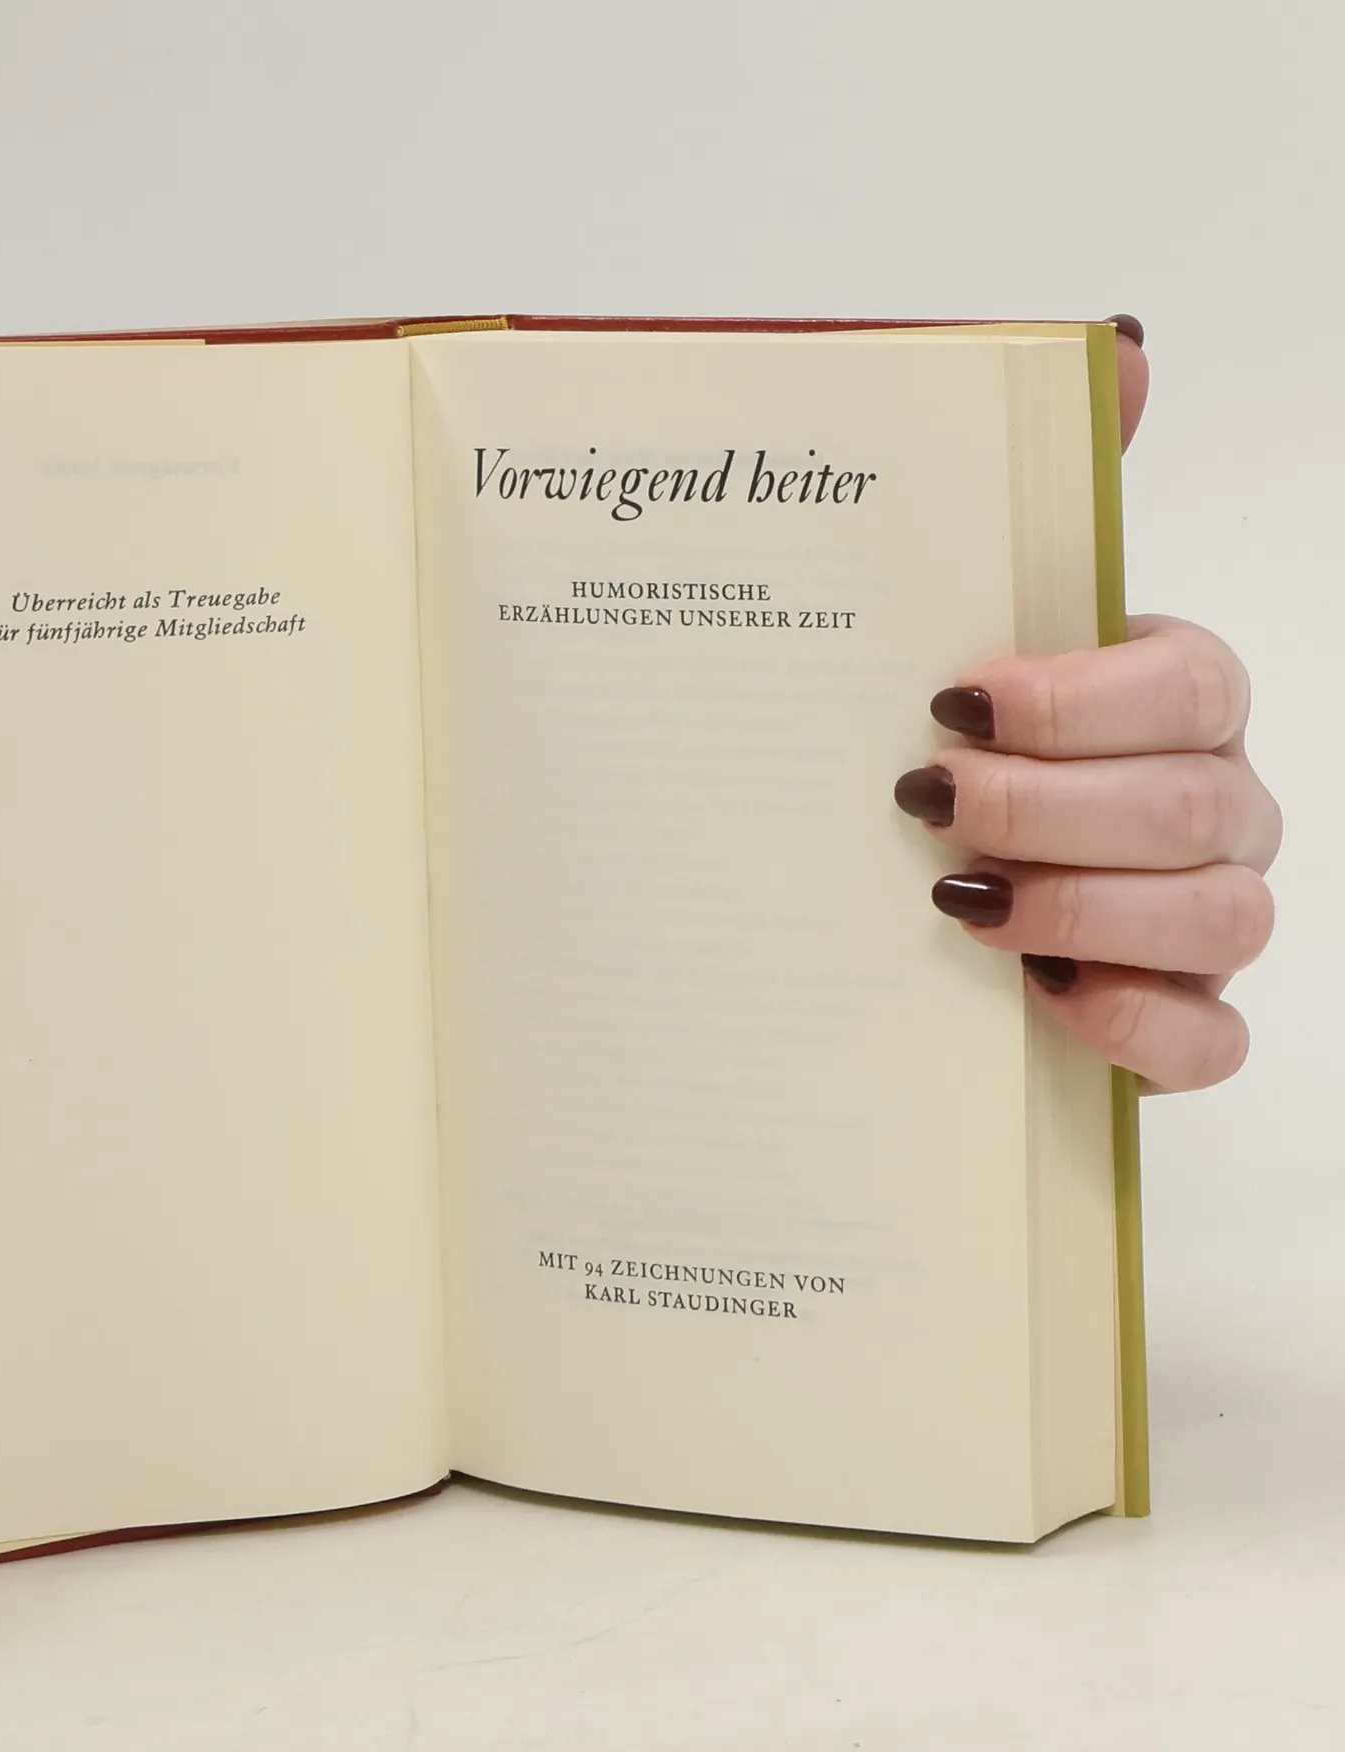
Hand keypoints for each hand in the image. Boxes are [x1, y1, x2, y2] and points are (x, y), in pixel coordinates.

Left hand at [894, 321, 1280, 1091]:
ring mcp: (1203, 916)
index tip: (954, 699)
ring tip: (961, 904)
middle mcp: (1205, 801)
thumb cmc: (943, 745)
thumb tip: (1120, 350)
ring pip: (1222, 915)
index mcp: (1164, 699)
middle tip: (930, 803)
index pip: (1191, 679)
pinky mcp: (1177, 1021)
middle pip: (1197, 801)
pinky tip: (1043, 1003)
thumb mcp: (959, 616)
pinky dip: (1140, 1027)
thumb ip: (1038, 494)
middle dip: (1056, 804)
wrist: (892, 893)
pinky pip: (1214, 1038)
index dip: (1084, 695)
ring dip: (1086, 909)